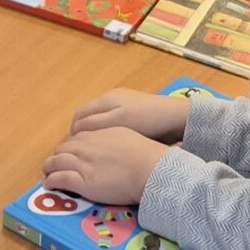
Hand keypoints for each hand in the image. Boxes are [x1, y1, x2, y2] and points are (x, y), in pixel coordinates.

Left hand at [43, 124, 172, 206]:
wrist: (148, 168)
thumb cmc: (144, 153)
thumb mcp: (125, 135)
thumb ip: (111, 138)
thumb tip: (108, 142)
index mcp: (97, 135)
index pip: (76, 139)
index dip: (70, 147)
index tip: (70, 154)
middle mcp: (86, 147)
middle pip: (63, 149)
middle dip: (57, 156)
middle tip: (55, 164)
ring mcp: (82, 164)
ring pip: (57, 162)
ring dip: (49, 167)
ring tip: (47, 173)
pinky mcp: (82, 181)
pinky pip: (59, 178)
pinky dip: (51, 180)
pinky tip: (49, 184)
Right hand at [70, 87, 193, 142]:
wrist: (176, 117)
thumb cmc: (147, 120)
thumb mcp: (118, 122)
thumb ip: (95, 123)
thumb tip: (76, 129)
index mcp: (107, 100)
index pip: (80, 115)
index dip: (74, 132)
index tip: (74, 149)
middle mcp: (112, 97)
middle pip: (88, 115)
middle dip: (82, 132)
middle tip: (84, 151)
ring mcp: (124, 102)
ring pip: (100, 118)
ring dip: (95, 132)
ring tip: (98, 149)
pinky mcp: (134, 109)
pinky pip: (113, 119)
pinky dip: (108, 130)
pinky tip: (115, 142)